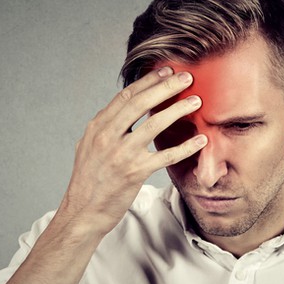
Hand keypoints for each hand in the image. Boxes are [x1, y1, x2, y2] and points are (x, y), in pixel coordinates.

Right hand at [56, 67, 206, 235]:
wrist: (82, 212)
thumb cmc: (88, 181)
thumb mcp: (89, 147)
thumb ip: (106, 128)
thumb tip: (122, 112)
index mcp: (98, 127)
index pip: (126, 96)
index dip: (148, 81)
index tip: (165, 71)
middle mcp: (108, 136)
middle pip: (141, 103)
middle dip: (166, 87)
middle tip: (187, 77)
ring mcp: (121, 154)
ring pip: (155, 124)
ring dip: (179, 110)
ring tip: (196, 101)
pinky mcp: (135, 172)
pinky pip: (166, 156)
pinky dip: (186, 147)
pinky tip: (200, 140)